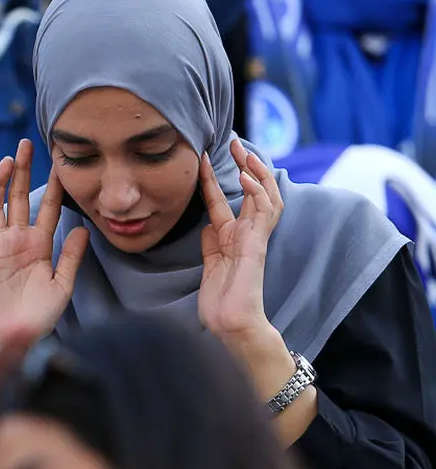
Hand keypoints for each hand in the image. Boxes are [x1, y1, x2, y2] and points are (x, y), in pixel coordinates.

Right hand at [0, 139, 89, 337]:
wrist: (13, 336)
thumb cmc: (38, 316)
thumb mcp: (62, 285)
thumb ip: (71, 256)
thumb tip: (82, 226)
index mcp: (40, 245)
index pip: (49, 208)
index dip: (55, 187)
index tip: (61, 164)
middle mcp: (18, 240)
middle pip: (19, 198)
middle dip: (23, 171)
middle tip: (27, 145)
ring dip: (1, 182)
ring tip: (8, 160)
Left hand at [198, 139, 283, 343]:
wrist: (231, 326)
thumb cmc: (220, 302)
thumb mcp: (209, 265)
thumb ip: (211, 243)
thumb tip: (207, 222)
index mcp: (232, 238)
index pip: (224, 202)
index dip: (214, 180)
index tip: (203, 158)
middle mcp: (246, 234)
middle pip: (252, 191)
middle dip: (245, 165)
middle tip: (234, 142)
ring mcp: (255, 238)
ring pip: (265, 195)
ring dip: (257, 171)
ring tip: (244, 151)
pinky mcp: (258, 244)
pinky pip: (264, 212)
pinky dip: (258, 192)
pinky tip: (247, 178)